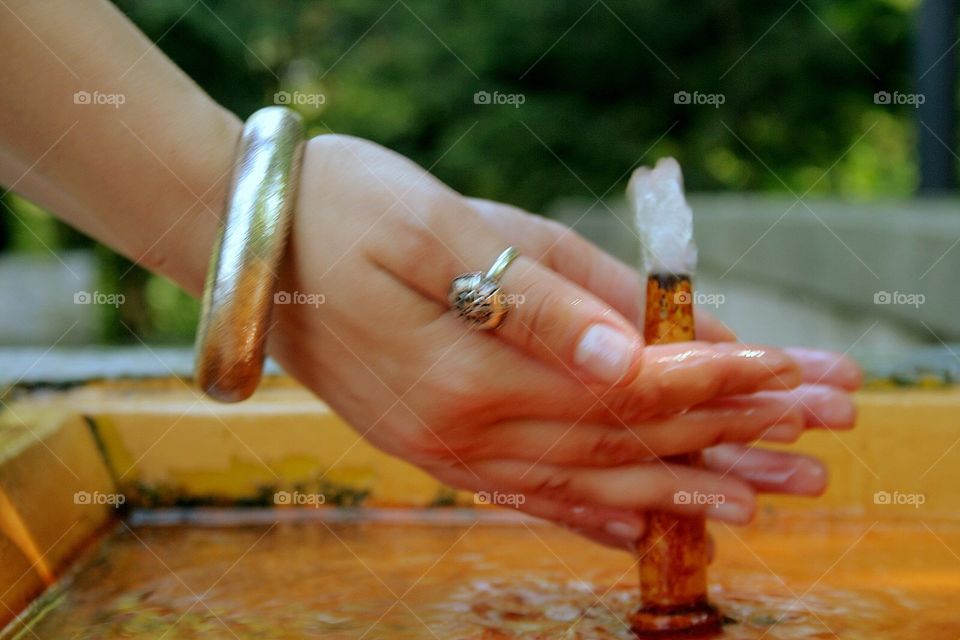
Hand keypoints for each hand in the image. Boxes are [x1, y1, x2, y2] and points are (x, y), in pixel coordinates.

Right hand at [268, 134, 860, 549]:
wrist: (248, 245)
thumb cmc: (342, 211)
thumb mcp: (439, 226)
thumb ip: (541, 300)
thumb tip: (635, 355)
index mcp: (468, 370)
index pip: (625, 386)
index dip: (714, 380)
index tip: (793, 375)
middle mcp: (461, 429)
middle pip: (622, 442)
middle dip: (726, 439)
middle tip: (814, 445)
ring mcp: (445, 448)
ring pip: (587, 479)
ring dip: (680, 486)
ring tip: (760, 499)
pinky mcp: (433, 447)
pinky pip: (529, 495)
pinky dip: (594, 513)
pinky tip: (642, 526)